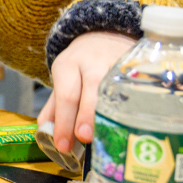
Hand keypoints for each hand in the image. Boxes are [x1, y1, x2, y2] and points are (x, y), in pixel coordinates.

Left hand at [40, 30, 136, 153]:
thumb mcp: (62, 79)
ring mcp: (116, 64)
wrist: (104, 36)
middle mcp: (92, 63)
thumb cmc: (80, 65)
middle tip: (84, 137)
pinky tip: (131, 122)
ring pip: (115, 88)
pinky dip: (132, 106)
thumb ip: (55, 107)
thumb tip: (47, 135)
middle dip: (87, 115)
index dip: (63, 122)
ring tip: (108, 134)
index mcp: (68, 66)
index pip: (65, 96)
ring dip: (112, 113)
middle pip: (90, 90)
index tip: (62, 145)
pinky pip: (135, 88)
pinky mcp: (135, 68)